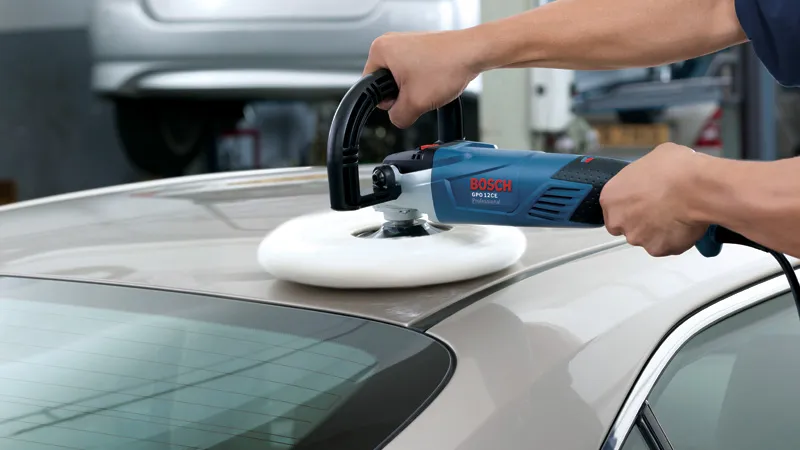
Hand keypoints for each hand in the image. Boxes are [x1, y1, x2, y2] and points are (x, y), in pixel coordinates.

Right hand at [363, 30, 481, 128]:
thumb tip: (398, 119)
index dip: (388, 102)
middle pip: (386, 85)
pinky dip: (424, 81)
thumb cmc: (447, 66)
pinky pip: (414, 73)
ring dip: (415, 89)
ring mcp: (406, 44)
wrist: (474, 52)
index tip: (404, 99)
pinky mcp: (420, 48)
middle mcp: (391, 43)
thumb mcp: (415, 103)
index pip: (370, 88)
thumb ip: (398, 117)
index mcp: (380, 50)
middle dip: (402, 95)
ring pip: (402, 80)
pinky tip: (436, 80)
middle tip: (420, 93)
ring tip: (431, 84)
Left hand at [599, 143, 708, 256]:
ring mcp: (637, 237)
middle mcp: (619, 220)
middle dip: (641, 221)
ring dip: (658, 230)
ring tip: (676, 214)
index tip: (641, 203)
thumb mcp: (654, 157)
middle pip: (626, 226)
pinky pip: (665, 246)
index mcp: (611, 197)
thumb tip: (655, 171)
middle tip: (660, 209)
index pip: (612, 209)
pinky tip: (684, 224)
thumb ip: (645, 172)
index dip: (629, 206)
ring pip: (646, 237)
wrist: (696, 189)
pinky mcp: (657, 249)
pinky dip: (674, 239)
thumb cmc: (676, 171)